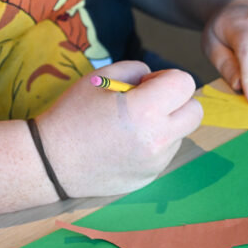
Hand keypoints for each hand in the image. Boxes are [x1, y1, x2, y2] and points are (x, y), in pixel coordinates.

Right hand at [36, 61, 202, 197]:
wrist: (51, 162)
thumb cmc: (72, 115)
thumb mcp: (100, 78)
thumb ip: (136, 71)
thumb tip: (157, 80)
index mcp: (145, 110)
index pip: (185, 84)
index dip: (168, 78)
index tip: (148, 84)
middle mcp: (158, 139)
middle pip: (196, 111)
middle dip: (178, 102)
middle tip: (150, 102)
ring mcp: (157, 162)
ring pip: (181, 133)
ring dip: (166, 124)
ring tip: (131, 126)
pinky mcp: (151, 176)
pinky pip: (166, 153)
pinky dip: (155, 144)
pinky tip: (126, 144)